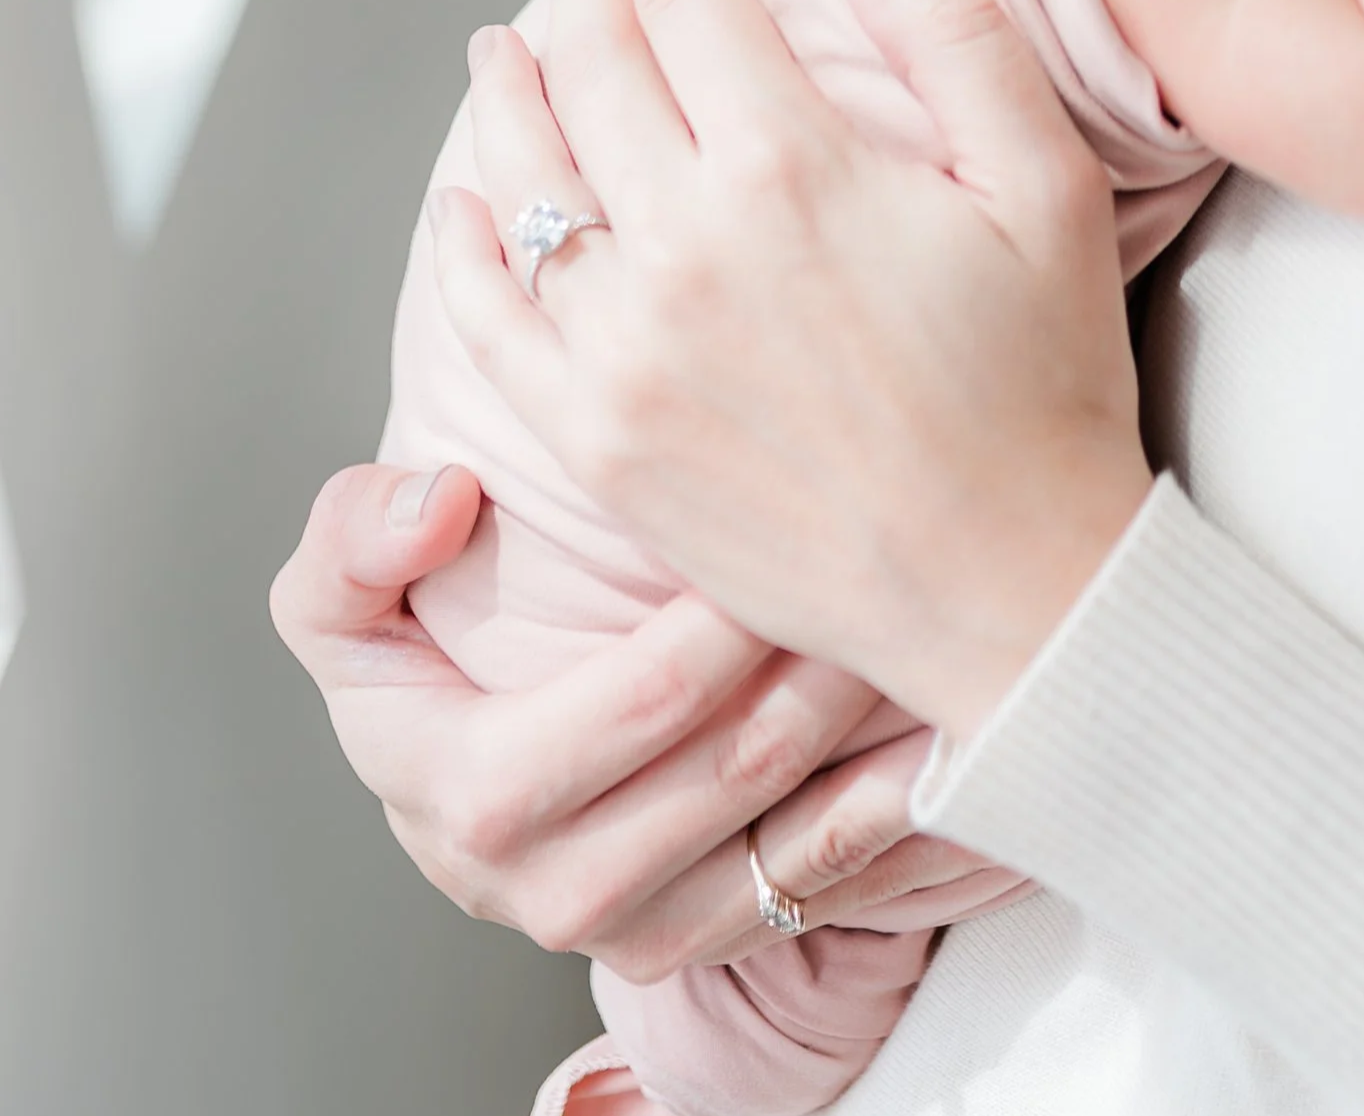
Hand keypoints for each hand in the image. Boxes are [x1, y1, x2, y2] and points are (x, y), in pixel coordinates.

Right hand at [269, 460, 1003, 977]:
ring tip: (927, 642)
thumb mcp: (340, 597)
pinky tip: (942, 746)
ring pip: (778, 842)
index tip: (781, 528)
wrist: (448, 756)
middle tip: (892, 563)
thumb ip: (354, 542)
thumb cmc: (409, 654)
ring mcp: (629, 928)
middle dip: (813, 670)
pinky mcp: (699, 940)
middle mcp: (545, 888)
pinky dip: (886, 823)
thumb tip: (438, 505)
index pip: (622, 710)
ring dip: (864, 747)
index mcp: (462, 798)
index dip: (710, 631)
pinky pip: (811, 893)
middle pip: (720, 776)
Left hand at [433, 0, 1153, 739]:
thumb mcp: (1047, 184)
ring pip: (527, 177)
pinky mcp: (600, 440)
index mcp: (794, 166)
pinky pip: (492, 320)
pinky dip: (463, 245)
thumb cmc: (1045, 385)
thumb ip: (957, 34)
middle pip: (596, 64)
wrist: (1008, 589)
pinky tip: (462, 202)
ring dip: (510, 87)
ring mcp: (625, 349)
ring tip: (507, 40)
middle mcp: (686, 246)